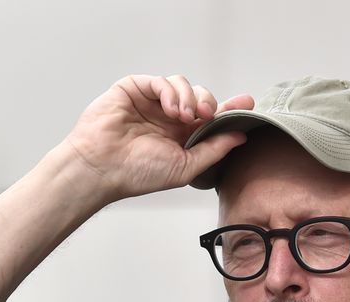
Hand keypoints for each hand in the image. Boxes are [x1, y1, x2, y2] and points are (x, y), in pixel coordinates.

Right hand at [61, 74, 254, 202]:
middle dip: (209, 103)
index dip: (229, 109)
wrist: (103, 167)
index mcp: (181, 136)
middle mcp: (168, 117)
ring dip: (190, 98)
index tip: (247, 102)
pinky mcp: (135, 89)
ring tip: (184, 116)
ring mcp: (151, 102)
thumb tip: (240, 136)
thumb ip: (213, 150)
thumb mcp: (186, 166)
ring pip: (183, 85)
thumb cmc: (138, 173)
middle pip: (201, 97)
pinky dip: (170, 92)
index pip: (211, 117)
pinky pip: (161, 81)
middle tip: (208, 115)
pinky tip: (170, 109)